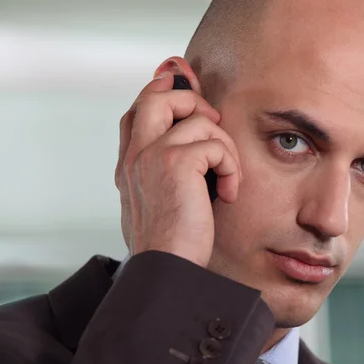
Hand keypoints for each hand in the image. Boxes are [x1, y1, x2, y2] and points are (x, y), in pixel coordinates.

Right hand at [115, 57, 241, 266]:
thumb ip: (168, 173)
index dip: (163, 93)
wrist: (166, 271)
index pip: (139, 109)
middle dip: (193, 99)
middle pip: (158, 94)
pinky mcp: (176, 163)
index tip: (190, 95)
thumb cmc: (171, 245)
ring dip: (225, 147)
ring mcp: (152, 155)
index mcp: (131, 164)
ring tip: (227, 179)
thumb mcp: (163, 204)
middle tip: (213, 126)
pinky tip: (228, 194)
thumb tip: (193, 151)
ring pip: (200, 118)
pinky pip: (216, 144)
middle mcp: (136, 154)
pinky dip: (231, 167)